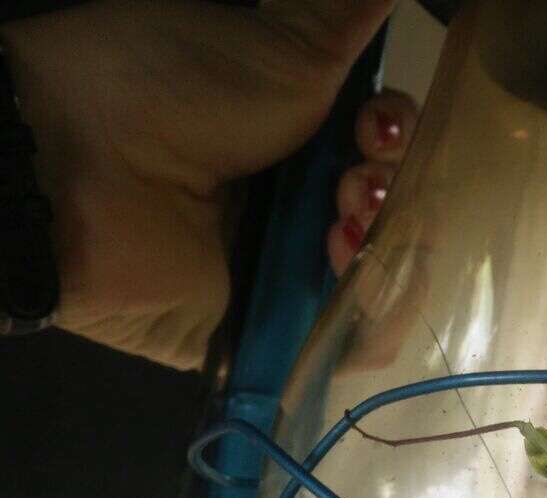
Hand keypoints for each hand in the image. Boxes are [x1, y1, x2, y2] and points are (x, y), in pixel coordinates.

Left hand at [1, 0, 418, 370]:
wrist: (80, 159)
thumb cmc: (172, 90)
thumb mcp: (289, 48)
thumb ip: (352, 17)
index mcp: (300, 144)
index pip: (391, 161)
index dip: (399, 146)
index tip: (375, 127)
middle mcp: (299, 212)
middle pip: (399, 224)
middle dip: (394, 197)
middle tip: (354, 179)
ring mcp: (289, 280)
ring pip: (388, 284)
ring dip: (384, 247)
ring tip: (340, 221)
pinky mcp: (276, 342)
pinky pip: (357, 349)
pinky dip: (372, 314)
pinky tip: (340, 264)